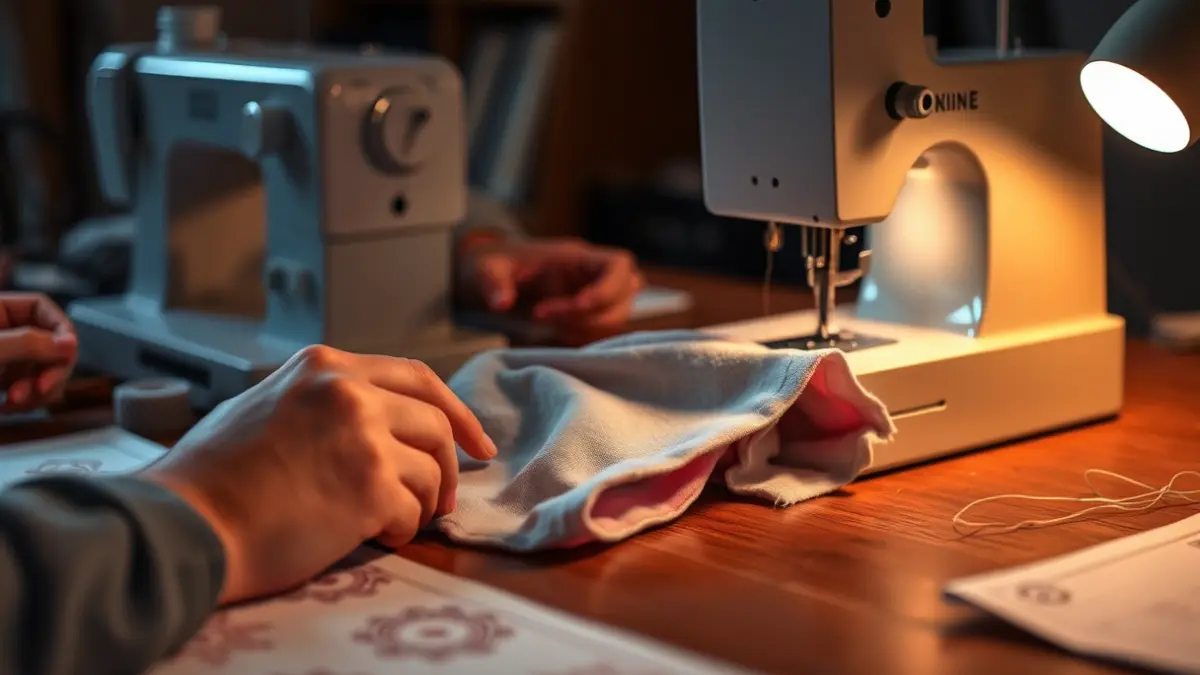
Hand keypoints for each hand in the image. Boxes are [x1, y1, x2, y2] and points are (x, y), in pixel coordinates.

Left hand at [0, 292, 77, 410]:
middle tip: (43, 387)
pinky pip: (30, 389)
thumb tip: (72, 342)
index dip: (59, 327)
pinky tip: (8, 408)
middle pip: (49, 342)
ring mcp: (4, 359)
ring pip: (43, 369)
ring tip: (15, 403)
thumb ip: (29, 343)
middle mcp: (5, 332)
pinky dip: (26, 402)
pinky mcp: (2, 383)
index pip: (40, 307)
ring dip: (37, 391)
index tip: (67, 350)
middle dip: (49, 369)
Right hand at [140, 345, 496, 605]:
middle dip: (450, 464)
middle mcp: (348, 391)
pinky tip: (376, 536)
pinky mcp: (368, 486)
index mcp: (323, 367)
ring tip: (393, 522)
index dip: (455, 411)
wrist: (182, 524)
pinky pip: (413, 510)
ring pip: (431, 468)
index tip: (477, 442)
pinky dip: (403, 529)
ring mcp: (362, 435)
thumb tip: (377, 423)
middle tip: (444, 498)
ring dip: (423, 502)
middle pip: (435, 421)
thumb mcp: (267, 405)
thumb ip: (322, 402)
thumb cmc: (212, 478)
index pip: (415, 376)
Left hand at [457, 237, 643, 334]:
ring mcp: (591, 296)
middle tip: (547, 318)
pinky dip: (582, 338)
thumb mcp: (486, 268)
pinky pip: (601, 332)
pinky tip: (553, 336)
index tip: (576, 306)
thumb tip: (501, 303)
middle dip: (592, 315)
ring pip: (616, 317)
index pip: (618, 264)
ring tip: (548, 328)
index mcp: (576, 256)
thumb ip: (493, 282)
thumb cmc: (493, 266)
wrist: (490, 277)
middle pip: (625, 296)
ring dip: (587, 329)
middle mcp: (591, 275)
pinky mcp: (585, 317)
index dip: (607, 289)